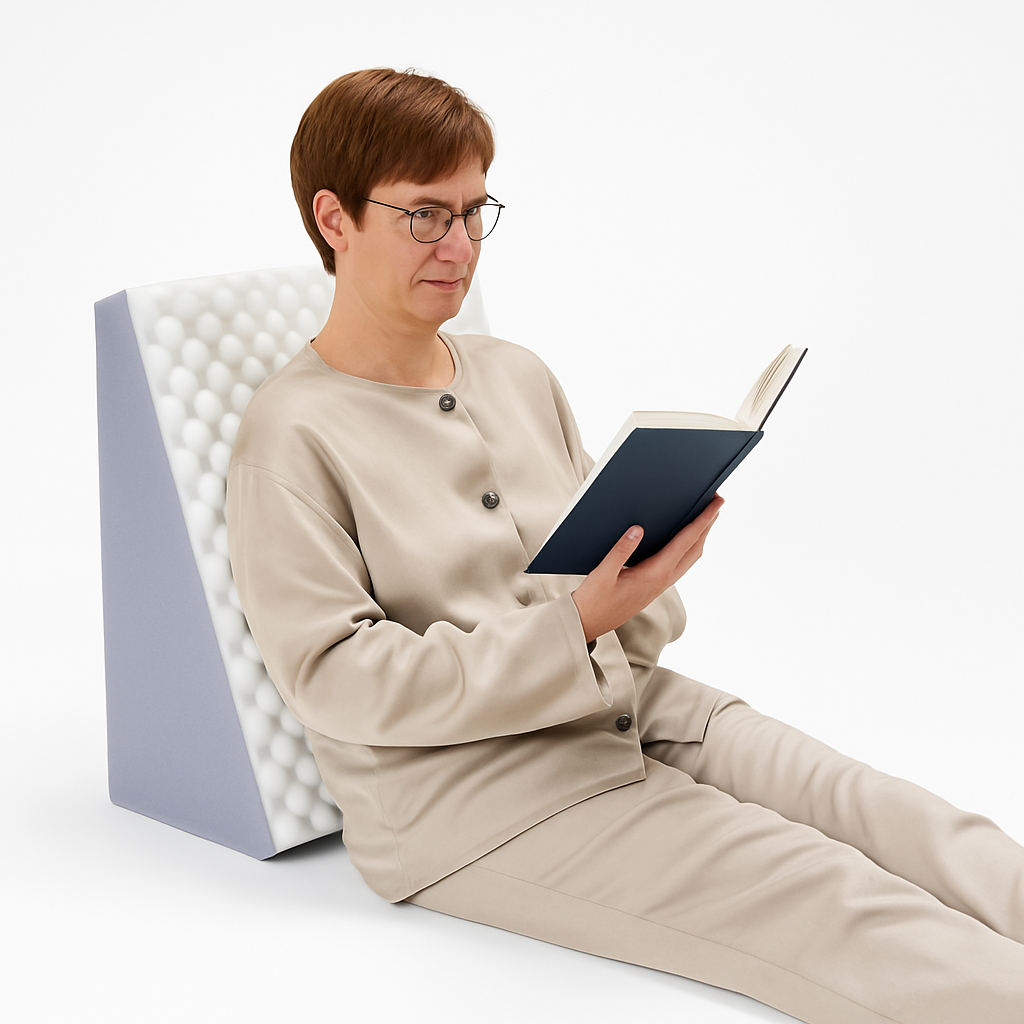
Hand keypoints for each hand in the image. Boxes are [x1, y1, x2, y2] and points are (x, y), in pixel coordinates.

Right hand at [571, 495, 723, 643]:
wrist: (590, 624)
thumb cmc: (594, 601)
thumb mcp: (602, 573)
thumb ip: (620, 550)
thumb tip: (638, 529)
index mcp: (654, 574)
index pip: (685, 542)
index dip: (702, 521)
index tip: (716, 505)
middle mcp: (663, 580)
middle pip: (694, 549)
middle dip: (707, 525)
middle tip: (715, 503)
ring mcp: (660, 585)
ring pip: (689, 558)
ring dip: (700, 537)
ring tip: (703, 517)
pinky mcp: (654, 586)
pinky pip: (679, 564)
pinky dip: (687, 547)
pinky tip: (681, 540)